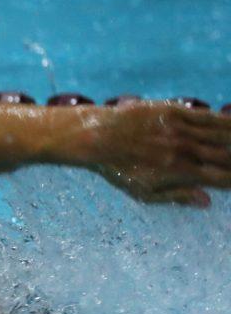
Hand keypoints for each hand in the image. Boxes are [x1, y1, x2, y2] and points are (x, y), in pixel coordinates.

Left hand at [79, 102, 230, 206]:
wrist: (95, 138)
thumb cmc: (118, 169)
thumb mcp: (142, 193)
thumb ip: (176, 197)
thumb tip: (207, 202)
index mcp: (179, 173)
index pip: (221, 178)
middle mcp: (184, 151)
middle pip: (226, 156)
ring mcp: (179, 129)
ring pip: (221, 134)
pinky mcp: (173, 111)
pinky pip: (206, 116)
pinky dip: (225, 120)